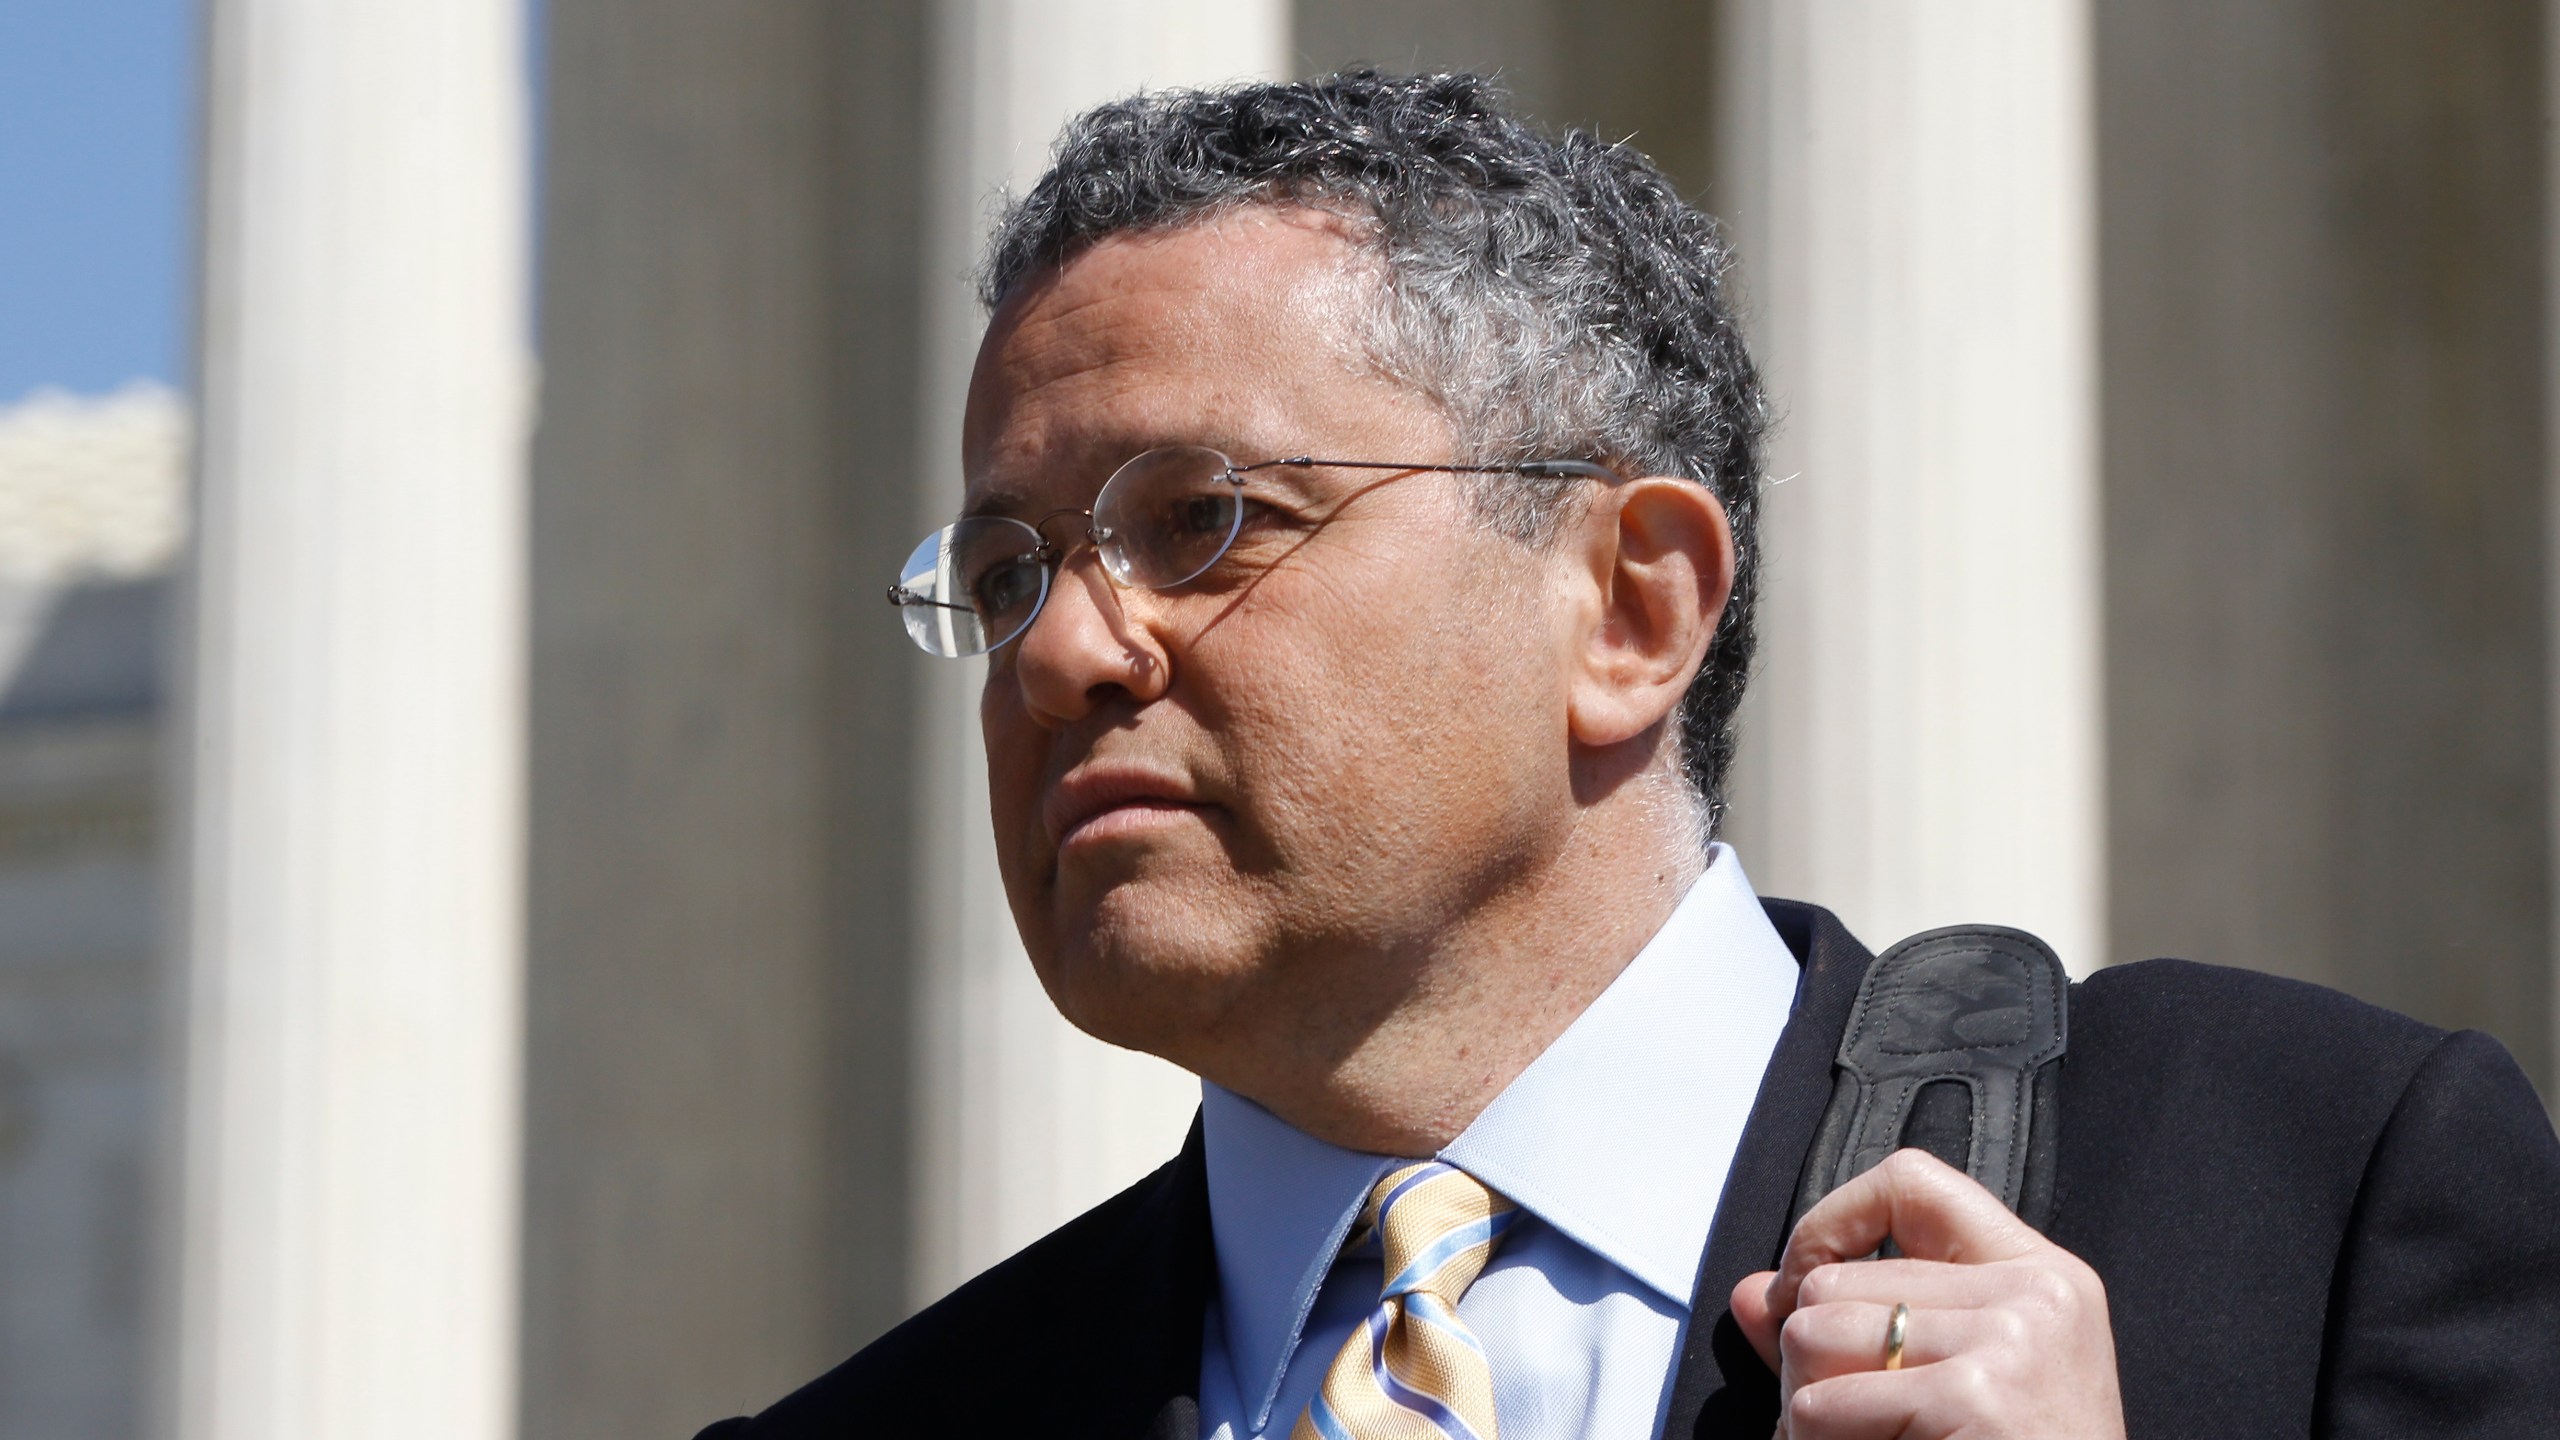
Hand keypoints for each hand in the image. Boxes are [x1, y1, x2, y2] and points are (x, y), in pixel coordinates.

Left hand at [1730, 1148, 2125, 1438]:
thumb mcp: (1944, 1387)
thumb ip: (1852, 1328)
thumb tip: (1751, 1293)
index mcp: (2040, 1277)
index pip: (1910, 1183)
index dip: (1831, 1221)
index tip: (1802, 1279)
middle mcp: (2034, 1295)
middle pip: (1834, 1279)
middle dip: (1809, 1360)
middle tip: (1850, 1424)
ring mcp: (2012, 1342)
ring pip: (1812, 1335)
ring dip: (1806, 1411)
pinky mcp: (1976, 1395)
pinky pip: (1823, 1405)